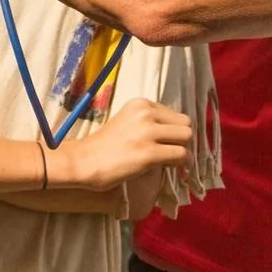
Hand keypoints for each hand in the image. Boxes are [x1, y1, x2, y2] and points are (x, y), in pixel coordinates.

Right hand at [50, 99, 191, 191]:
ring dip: (182, 152)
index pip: (176, 115)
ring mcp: (148, 133)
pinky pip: (181, 155)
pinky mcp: (149, 153)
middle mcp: (146, 113)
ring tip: (168, 161)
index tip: (164, 142)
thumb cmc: (104, 145)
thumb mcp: (127, 122)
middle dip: (180, 140)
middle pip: (185, 124)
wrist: (84, 161)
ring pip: (186, 138)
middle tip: (169, 152)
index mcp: (140, 104)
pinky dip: (180, 164)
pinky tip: (168, 168)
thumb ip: (149, 122)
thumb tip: (175, 134)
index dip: (173, 131)